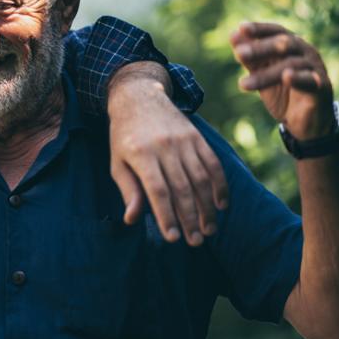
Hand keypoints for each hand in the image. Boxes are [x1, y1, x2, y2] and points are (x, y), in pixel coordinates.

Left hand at [108, 79, 228, 246]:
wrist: (139, 97)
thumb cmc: (125, 136)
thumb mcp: (117, 162)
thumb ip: (128, 190)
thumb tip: (132, 219)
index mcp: (140, 153)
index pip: (157, 190)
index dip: (167, 216)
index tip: (173, 238)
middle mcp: (164, 146)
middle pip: (182, 188)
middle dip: (190, 218)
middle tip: (195, 241)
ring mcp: (183, 140)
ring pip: (201, 179)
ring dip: (207, 208)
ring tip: (208, 230)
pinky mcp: (196, 137)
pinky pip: (213, 164)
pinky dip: (220, 186)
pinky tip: (221, 205)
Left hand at [230, 22, 333, 139]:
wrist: (305, 121)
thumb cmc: (282, 91)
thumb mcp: (262, 74)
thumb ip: (250, 58)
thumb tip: (233, 36)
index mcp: (292, 45)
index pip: (276, 31)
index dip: (260, 29)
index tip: (241, 28)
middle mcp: (306, 52)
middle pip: (284, 43)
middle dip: (260, 48)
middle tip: (238, 54)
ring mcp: (315, 68)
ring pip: (291, 64)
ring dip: (266, 74)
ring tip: (243, 84)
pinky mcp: (322, 87)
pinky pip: (310, 80)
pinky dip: (297, 77)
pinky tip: (286, 77)